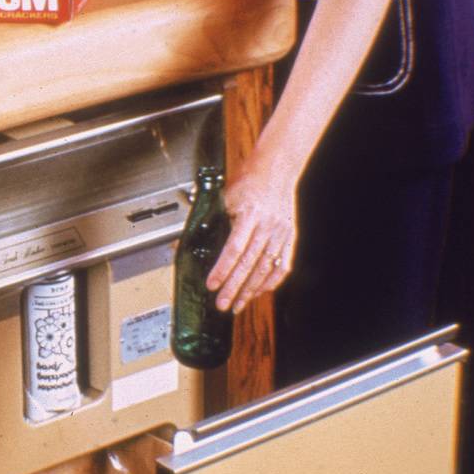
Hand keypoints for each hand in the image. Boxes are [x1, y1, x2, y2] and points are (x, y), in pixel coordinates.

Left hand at [206, 157, 297, 313]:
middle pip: (250, 264)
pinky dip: (272, 281)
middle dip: (235, 287)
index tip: (212, 285)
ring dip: (251, 289)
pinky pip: (283, 265)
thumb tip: (184, 239)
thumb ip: (209, 219)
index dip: (222, 269)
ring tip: (238, 304)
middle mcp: (268, 226)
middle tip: (223, 304)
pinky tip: (260, 291)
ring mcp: (281, 233)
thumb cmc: (249, 180)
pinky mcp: (289, 237)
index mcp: (250, 214)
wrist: (277, 169)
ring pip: (266, 268)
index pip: (234, 249)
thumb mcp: (224, 196)